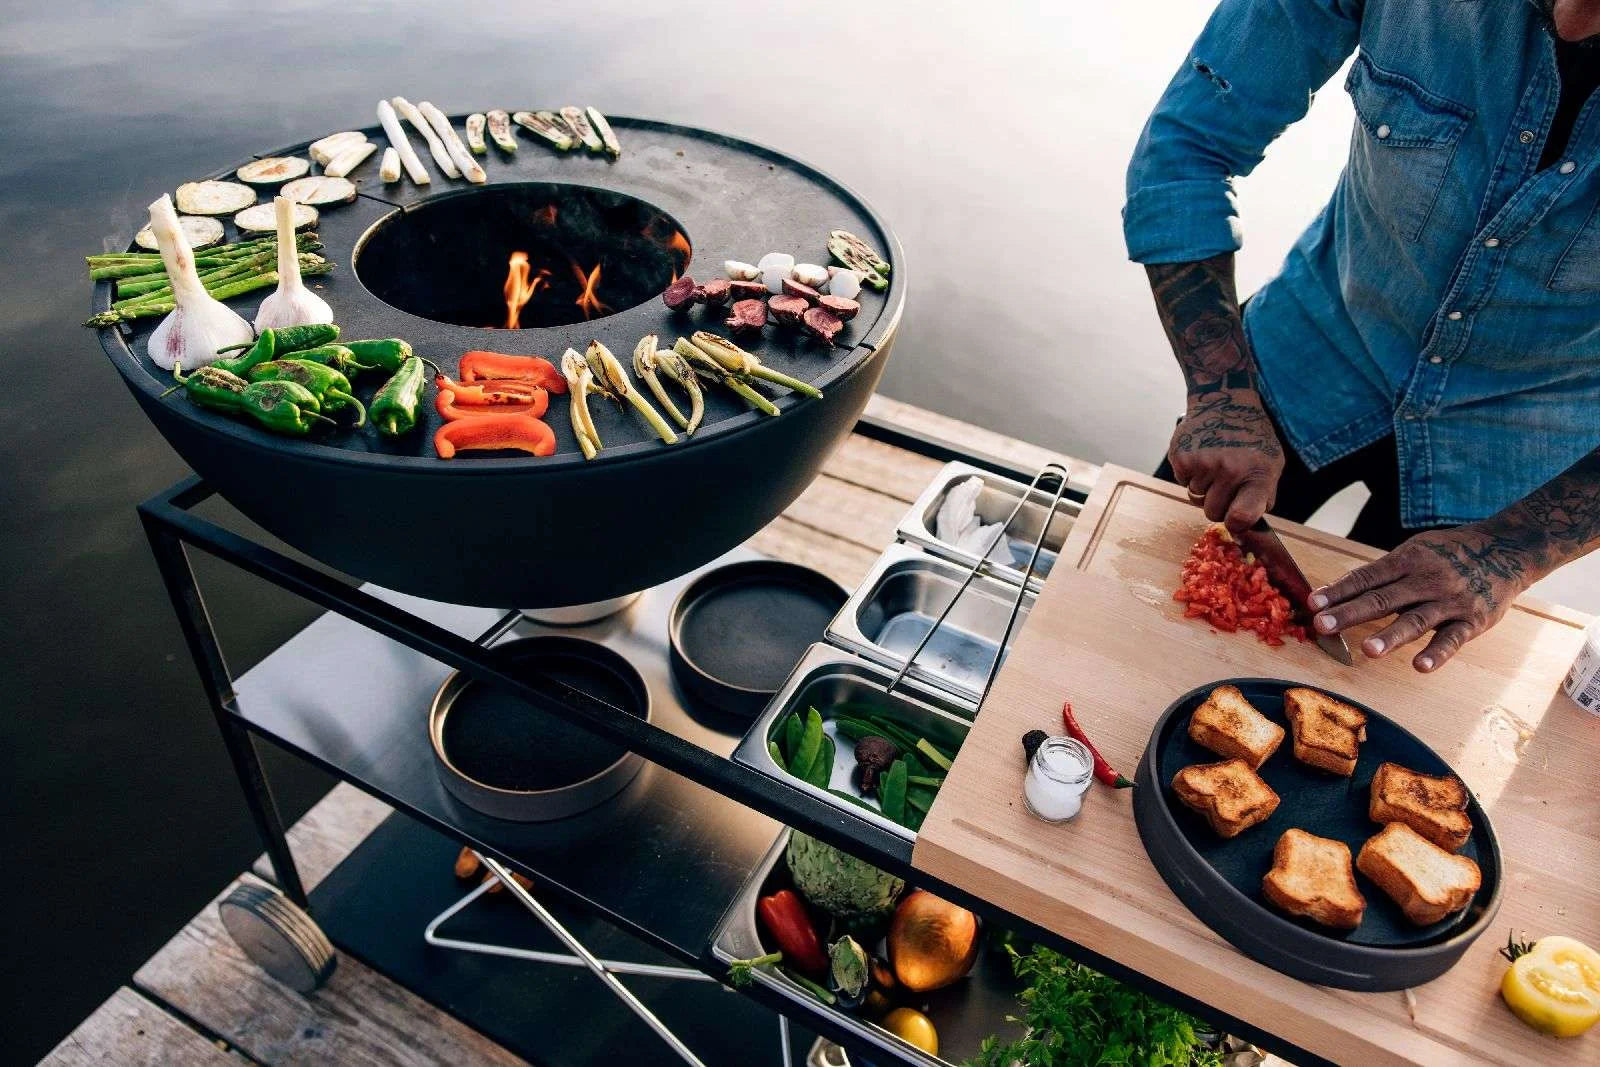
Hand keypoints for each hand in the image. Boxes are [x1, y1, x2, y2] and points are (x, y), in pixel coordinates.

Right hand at [1168, 388, 1284, 531]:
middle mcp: (1230, 470)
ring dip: (1203, 487)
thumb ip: (1263, 494)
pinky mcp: (1181, 458)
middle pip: (1212, 513)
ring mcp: (1204, 464)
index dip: (1236, 525)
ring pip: (1195, 497)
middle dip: (1217, 504)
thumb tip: (1247, 523)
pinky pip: (1182, 482)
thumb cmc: (1251, 435)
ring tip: (1213, 464)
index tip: (1234, 520)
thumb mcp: (1272, 462)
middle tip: (1223, 484)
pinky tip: (1200, 456)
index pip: (1242, 516)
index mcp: (1257, 474)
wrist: (1225, 400)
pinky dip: (1189, 475)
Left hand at [1308, 525, 1533, 671]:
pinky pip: (1452, 639)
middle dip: (1350, 613)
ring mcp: (1449, 601)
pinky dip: (1437, 653)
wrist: (1507, 549)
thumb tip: (1340, 591)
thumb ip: (1383, 573)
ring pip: (1416, 620)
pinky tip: (1420, 667)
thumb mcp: (1415, 551)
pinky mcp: (1472, 620)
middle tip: (1322, 626)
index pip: (1366, 578)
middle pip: (1382, 599)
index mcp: (1407, 560)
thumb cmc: (1449, 554)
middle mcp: (1426, 580)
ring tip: (1368, 650)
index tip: (1312, 603)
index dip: (1338, 591)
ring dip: (1391, 636)